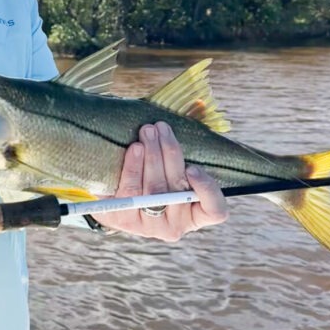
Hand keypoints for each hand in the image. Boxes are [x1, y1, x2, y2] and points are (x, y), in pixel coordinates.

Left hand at [92, 121, 227, 239]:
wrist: (113, 192)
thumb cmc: (151, 172)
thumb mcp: (171, 160)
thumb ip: (187, 138)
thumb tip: (200, 104)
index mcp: (196, 213)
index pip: (216, 211)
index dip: (207, 189)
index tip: (193, 167)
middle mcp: (176, 224)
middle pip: (178, 189)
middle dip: (170, 154)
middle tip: (160, 128)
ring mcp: (149, 225)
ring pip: (155, 189)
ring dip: (152, 155)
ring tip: (147, 131)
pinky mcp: (125, 218)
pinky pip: (131, 191)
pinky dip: (133, 167)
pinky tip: (135, 149)